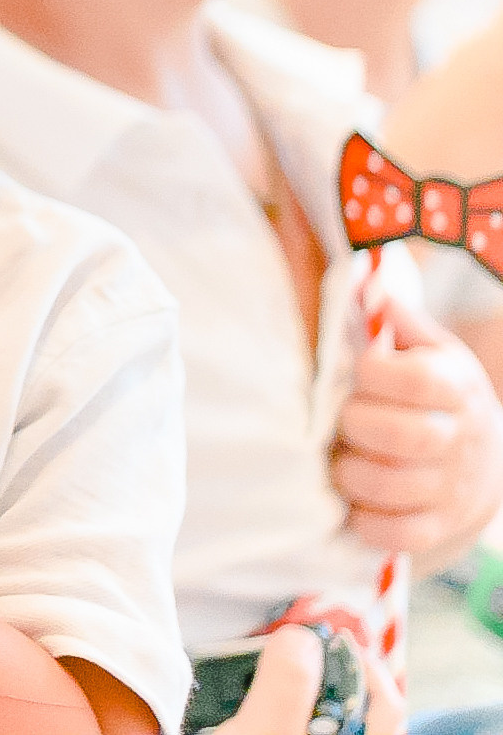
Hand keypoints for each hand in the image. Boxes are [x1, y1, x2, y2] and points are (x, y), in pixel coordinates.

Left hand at [333, 293, 502, 557]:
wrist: (481, 460)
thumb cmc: (435, 394)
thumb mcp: (430, 350)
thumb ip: (401, 323)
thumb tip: (375, 292)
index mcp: (455, 387)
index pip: (415, 381)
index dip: (374, 376)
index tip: (360, 375)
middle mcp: (460, 438)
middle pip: (403, 437)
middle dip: (357, 427)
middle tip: (344, 422)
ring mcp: (452, 488)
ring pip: (391, 487)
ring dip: (352, 474)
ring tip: (343, 459)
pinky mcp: (439, 526)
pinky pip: (397, 533)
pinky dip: (368, 520)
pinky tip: (358, 501)